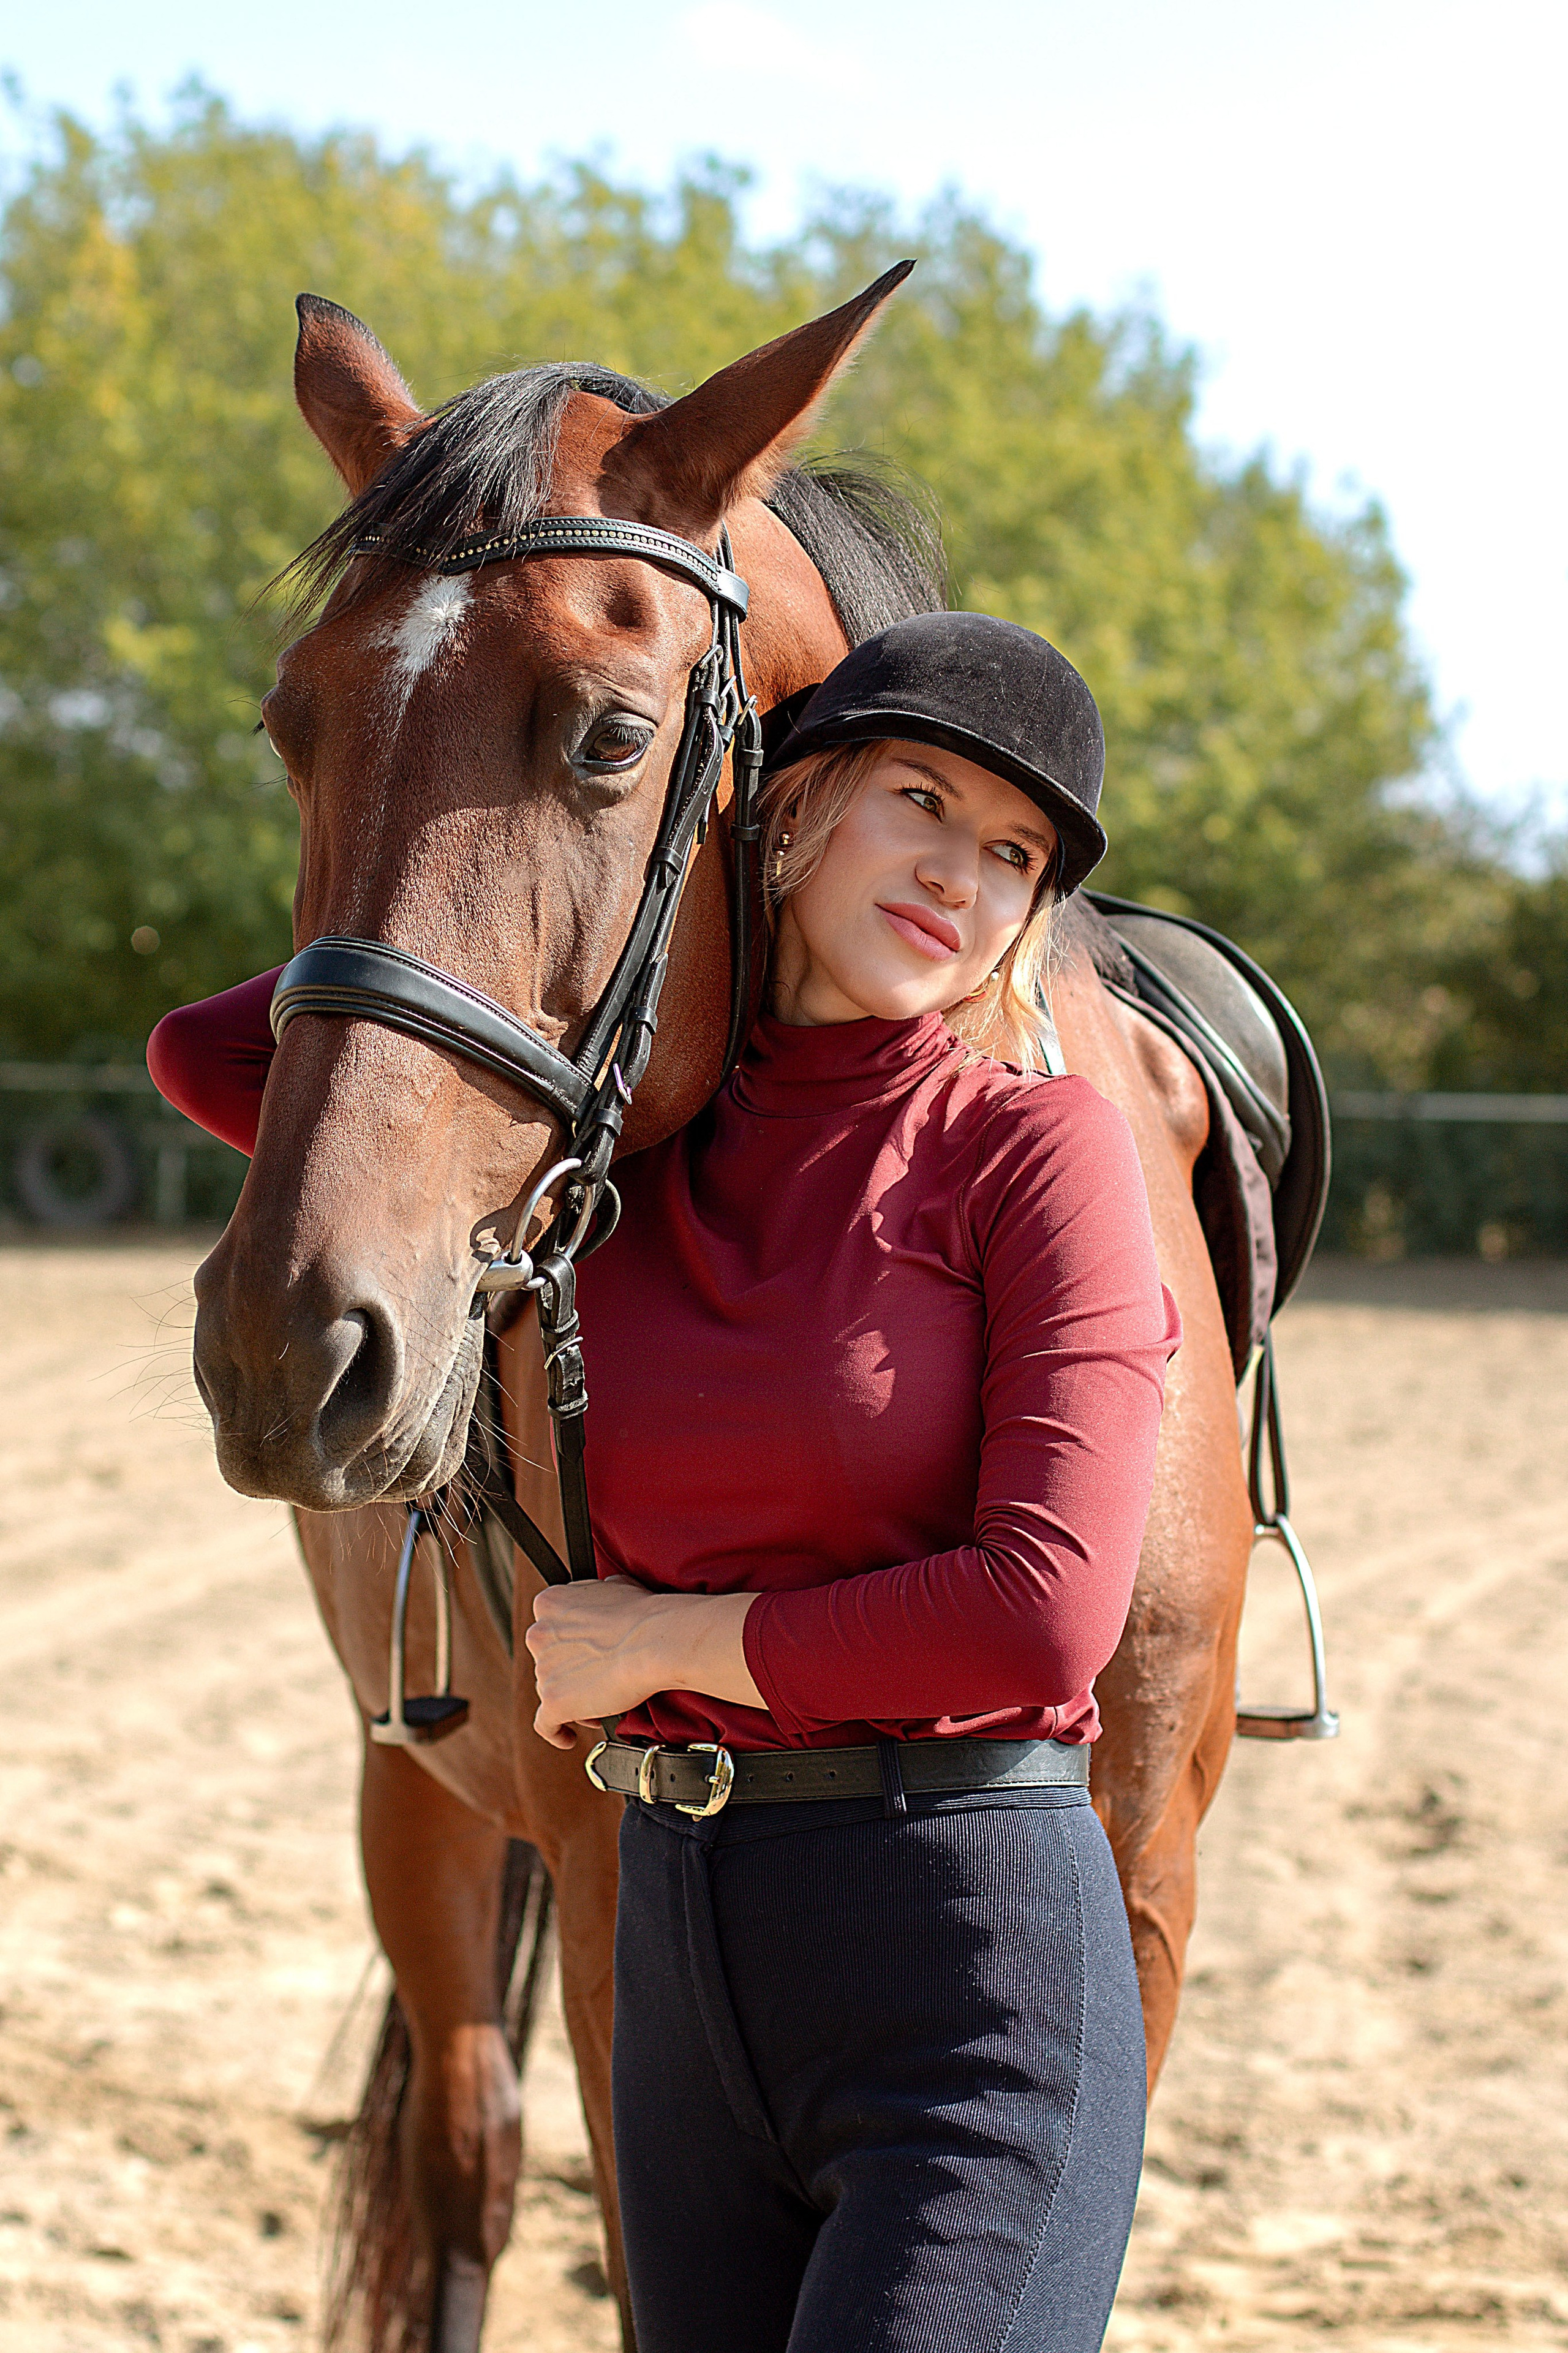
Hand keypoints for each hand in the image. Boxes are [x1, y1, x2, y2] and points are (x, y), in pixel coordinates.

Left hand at [524, 1578, 763, 1749]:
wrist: (655, 1642)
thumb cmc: (643, 1614)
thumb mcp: (614, 1585)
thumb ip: (595, 1596)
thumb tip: (604, 1594)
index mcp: (549, 1603)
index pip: (551, 1628)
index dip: (571, 1643)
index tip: (587, 1653)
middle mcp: (539, 1634)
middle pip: (549, 1661)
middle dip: (571, 1671)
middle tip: (599, 1678)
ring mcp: (544, 1669)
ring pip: (552, 1691)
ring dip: (574, 1698)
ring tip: (602, 1703)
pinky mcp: (554, 1701)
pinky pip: (545, 1724)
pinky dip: (556, 1732)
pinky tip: (567, 1737)